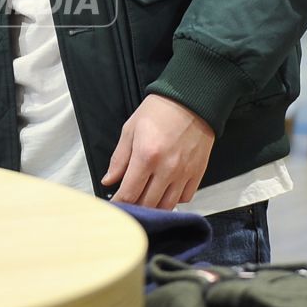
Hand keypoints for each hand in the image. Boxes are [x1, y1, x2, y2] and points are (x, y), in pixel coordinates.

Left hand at [101, 95, 215, 209]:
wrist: (191, 100)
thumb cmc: (159, 111)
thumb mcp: (130, 129)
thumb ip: (119, 159)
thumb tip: (109, 181)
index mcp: (146, 156)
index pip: (129, 193)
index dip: (119, 203)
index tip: (114, 204)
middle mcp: (166, 168)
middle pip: (147, 204)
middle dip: (134, 206)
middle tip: (128, 202)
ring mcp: (184, 172)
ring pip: (167, 206)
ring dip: (154, 207)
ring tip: (145, 199)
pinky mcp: (198, 172)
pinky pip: (186, 197)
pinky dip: (174, 199)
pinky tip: (166, 191)